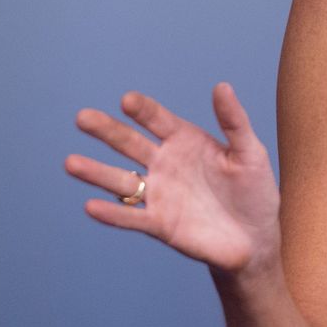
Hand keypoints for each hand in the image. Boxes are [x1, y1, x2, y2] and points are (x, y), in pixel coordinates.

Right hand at [65, 83, 281, 276]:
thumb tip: (222, 86)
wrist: (255, 240)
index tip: (127, 100)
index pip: (158, 120)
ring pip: (121, 180)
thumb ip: (234, 121)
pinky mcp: (159, 224)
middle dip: (107, 131)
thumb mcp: (250, 153)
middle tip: (82, 118)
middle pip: (129, 144)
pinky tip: (90, 206)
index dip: (143, 110)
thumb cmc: (255, 192)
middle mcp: (165, 164)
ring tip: (71, 163)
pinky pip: (131, 217)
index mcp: (185, 141)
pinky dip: (112, 213)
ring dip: (96, 172)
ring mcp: (159, 194)